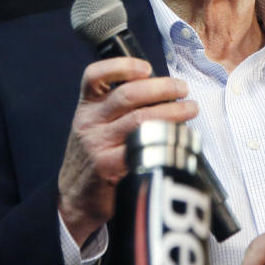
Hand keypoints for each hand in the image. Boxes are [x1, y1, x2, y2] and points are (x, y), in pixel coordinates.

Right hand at [57, 57, 197, 245]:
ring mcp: (98, 144)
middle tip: (182, 88)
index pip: (95, 76)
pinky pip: (142, 147)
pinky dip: (166, 139)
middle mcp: (90, 122)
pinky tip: (180, 138)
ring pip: (140, 119)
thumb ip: (120, 108)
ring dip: (172, 111)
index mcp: (87, 107)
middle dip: (161, 87)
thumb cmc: (94, 157)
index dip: (122, 66)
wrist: (74, 198)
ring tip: (190, 109)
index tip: (146, 67)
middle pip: (127, 95)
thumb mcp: (96, 125)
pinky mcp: (109, 167)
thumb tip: (164, 90)